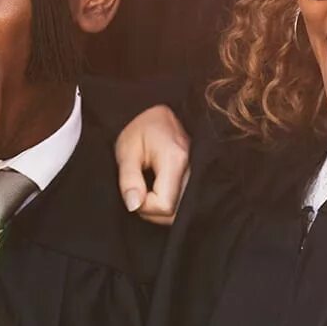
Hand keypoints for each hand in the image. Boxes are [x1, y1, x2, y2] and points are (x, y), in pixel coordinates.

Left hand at [115, 104, 192, 224]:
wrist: (160, 112)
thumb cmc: (141, 129)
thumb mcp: (126, 150)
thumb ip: (129, 180)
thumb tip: (134, 206)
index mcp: (175, 160)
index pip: (165, 205)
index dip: (145, 207)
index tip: (133, 192)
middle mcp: (193, 168)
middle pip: (177, 213)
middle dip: (153, 212)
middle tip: (138, 192)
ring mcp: (199, 172)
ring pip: (183, 211)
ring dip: (162, 209)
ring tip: (148, 191)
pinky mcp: (199, 176)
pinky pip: (187, 202)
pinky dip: (172, 203)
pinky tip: (160, 191)